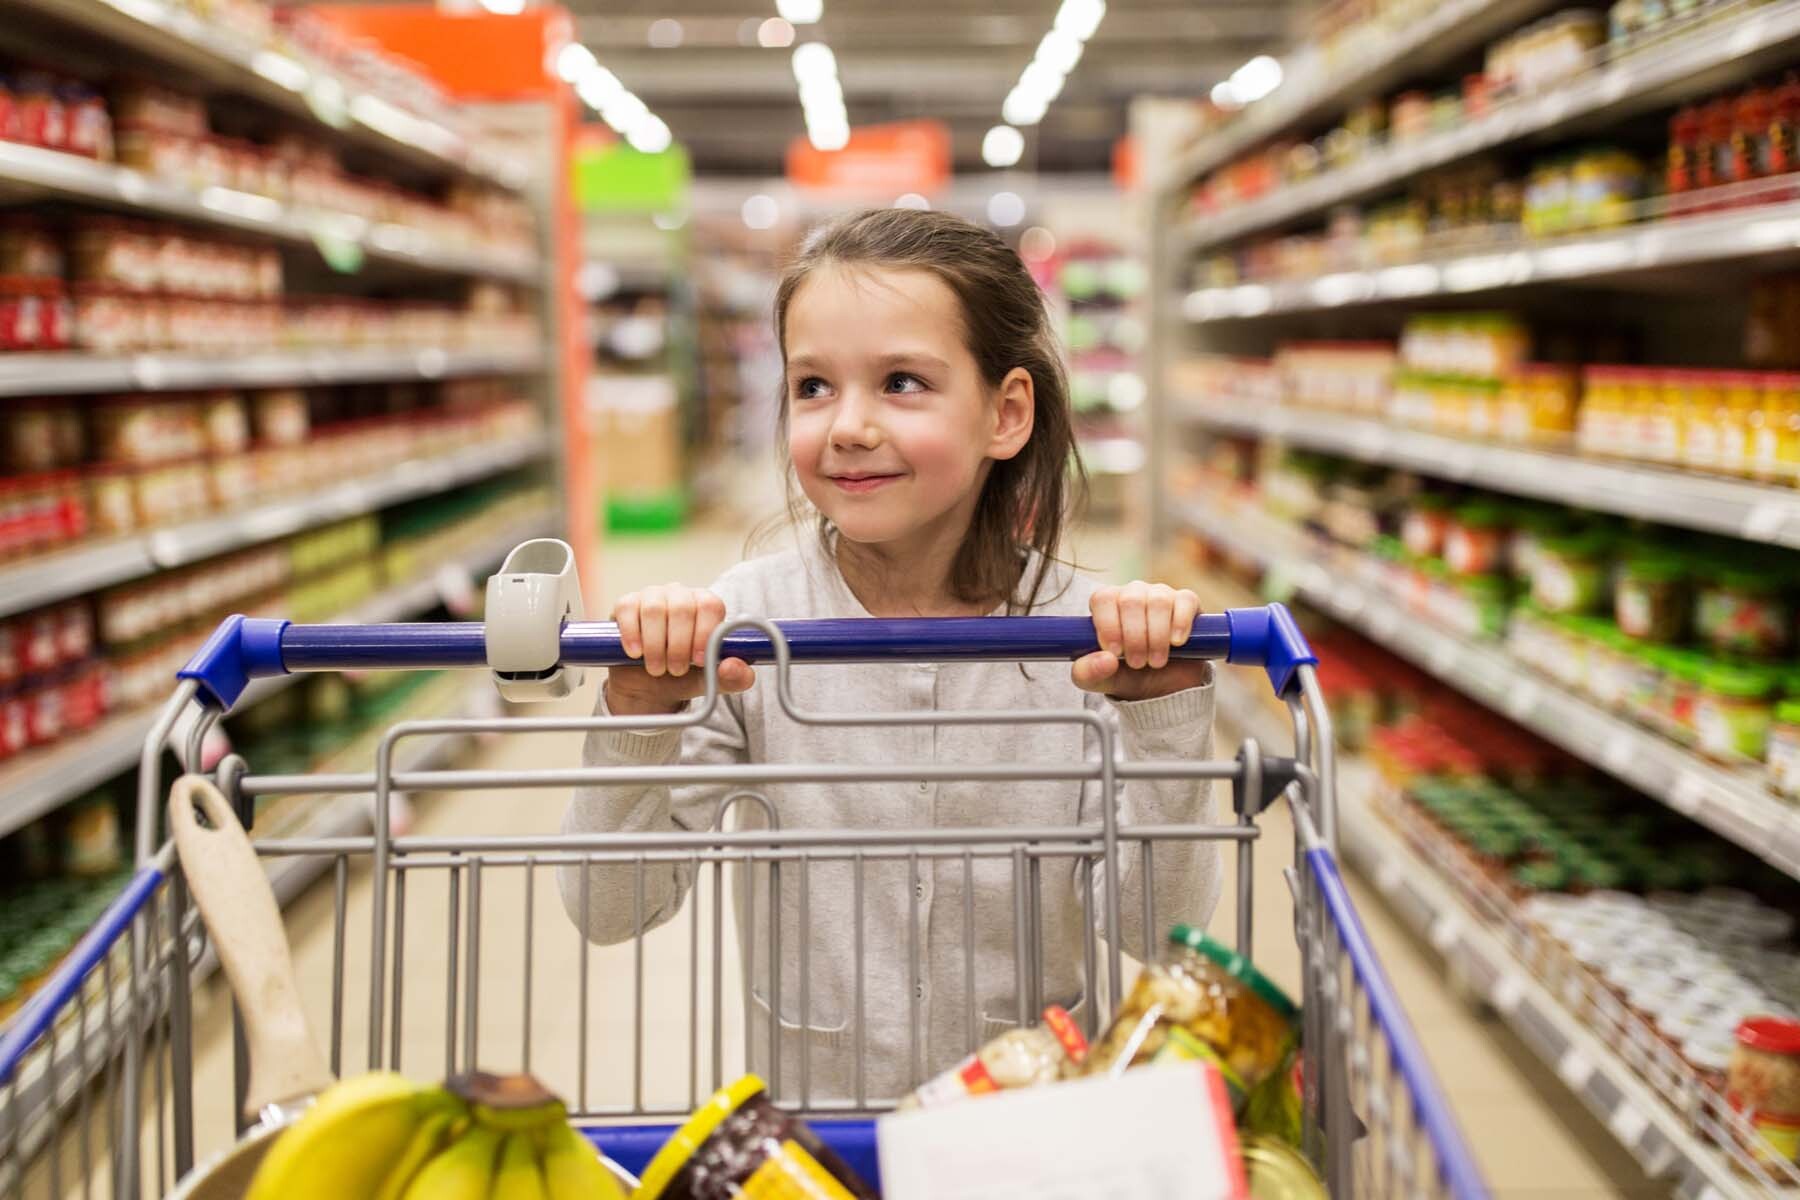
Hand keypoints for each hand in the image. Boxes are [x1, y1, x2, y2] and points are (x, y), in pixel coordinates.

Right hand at [606, 585, 754, 715]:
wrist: (647, 686)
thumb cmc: (684, 676)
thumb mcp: (711, 682)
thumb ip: (733, 678)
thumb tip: (734, 666)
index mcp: (706, 605)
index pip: (710, 605)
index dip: (704, 633)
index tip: (698, 661)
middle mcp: (681, 594)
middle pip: (682, 607)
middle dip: (678, 645)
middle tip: (675, 670)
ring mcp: (652, 595)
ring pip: (655, 609)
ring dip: (656, 645)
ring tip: (657, 668)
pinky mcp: (627, 603)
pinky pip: (628, 608)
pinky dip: (632, 634)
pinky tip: (635, 653)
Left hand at [1073, 582, 1210, 700]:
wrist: (1163, 688)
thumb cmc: (1125, 676)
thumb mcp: (1100, 681)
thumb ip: (1089, 673)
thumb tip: (1106, 659)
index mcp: (1106, 604)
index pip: (1103, 599)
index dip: (1108, 625)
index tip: (1115, 652)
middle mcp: (1132, 594)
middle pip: (1130, 600)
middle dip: (1134, 637)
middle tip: (1137, 664)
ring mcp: (1161, 594)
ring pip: (1158, 601)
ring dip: (1157, 635)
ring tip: (1156, 662)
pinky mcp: (1187, 602)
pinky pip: (1185, 601)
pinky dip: (1180, 623)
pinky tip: (1176, 642)